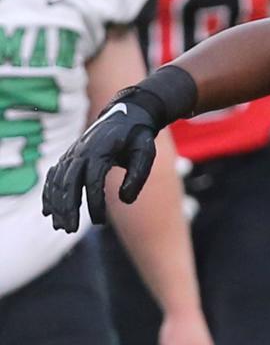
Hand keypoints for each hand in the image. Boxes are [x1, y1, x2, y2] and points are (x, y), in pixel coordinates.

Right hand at [42, 96, 160, 231]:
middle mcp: (81, 151)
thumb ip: (137, 176)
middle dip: (68, 207)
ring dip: (57, 204)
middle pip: (68, 182)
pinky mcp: (70, 157)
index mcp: (100, 150)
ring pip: (58, 181)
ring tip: (61, 226)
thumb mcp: (146, 153)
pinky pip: (55, 176)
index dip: (94, 203)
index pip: (92, 181)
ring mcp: (73, 153)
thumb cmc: (138, 137)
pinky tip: (49, 212)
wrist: (128, 115)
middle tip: (70, 230)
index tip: (100, 223)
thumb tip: (125, 200)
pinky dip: (49, 193)